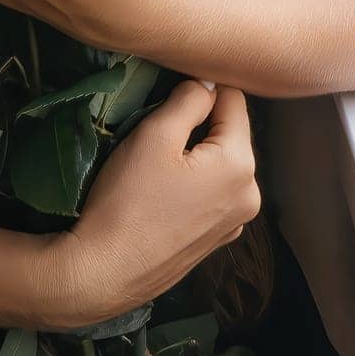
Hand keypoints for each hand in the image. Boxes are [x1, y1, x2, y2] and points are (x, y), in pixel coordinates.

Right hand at [40, 79, 261, 329]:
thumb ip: (190, 99)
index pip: (234, 101)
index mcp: (241, 165)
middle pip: (230, 134)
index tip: (171, 90)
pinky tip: (163, 190)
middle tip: (157, 126)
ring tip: (157, 159)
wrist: (104, 273)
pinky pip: (212, 194)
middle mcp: (250, 195)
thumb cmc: (127, 199)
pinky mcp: (215, 241)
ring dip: (196, 153)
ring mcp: (234, 224)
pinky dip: (194, 182)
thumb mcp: (155, 135)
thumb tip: (209, 83)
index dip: (202, 88)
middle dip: (200, 122)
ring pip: (220, 164)